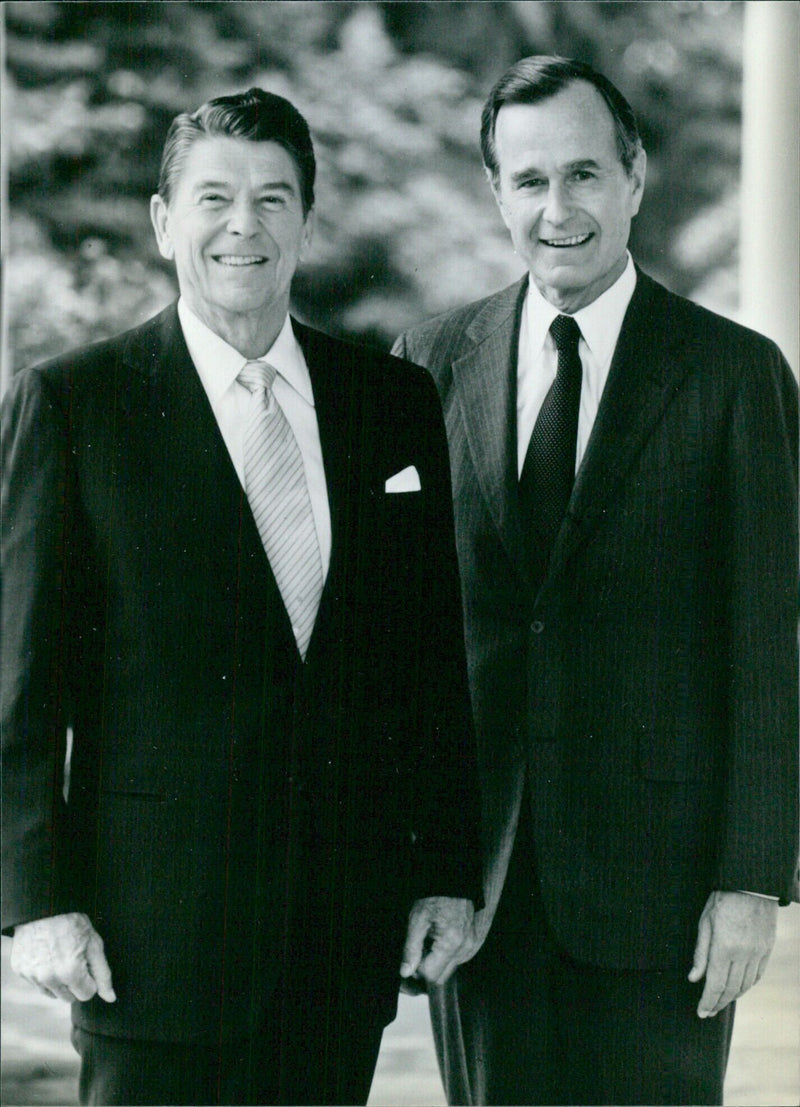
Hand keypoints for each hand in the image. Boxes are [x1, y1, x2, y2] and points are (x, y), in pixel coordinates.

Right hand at [10, 912, 115, 1003]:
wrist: (44, 906)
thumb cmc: (72, 922)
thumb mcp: (94, 944)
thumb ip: (103, 974)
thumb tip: (110, 998)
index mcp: (70, 972)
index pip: (87, 995)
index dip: (91, 980)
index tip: (87, 964)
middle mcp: (49, 978)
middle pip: (69, 998)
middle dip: (76, 983)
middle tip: (75, 959)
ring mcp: (32, 975)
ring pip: (52, 993)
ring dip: (59, 982)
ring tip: (61, 957)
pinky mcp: (20, 971)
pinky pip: (37, 984)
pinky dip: (44, 975)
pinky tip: (47, 956)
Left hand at [399, 896, 475, 992]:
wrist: (455, 883)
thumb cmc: (437, 896)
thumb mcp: (417, 919)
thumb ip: (411, 948)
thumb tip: (405, 972)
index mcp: (451, 943)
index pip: (430, 975)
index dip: (416, 969)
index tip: (412, 956)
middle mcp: (465, 949)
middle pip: (441, 977)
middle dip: (426, 968)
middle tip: (419, 948)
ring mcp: (471, 948)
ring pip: (448, 971)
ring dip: (435, 962)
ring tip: (430, 941)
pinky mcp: (473, 944)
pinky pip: (456, 961)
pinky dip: (445, 956)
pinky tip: (439, 940)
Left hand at [688, 891, 776, 1017]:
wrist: (751, 886)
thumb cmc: (722, 901)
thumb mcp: (705, 923)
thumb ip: (700, 953)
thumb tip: (694, 978)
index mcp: (724, 948)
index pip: (715, 984)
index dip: (707, 1001)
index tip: (701, 1013)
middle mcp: (743, 954)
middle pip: (730, 989)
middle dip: (718, 1003)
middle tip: (708, 1012)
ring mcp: (758, 953)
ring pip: (745, 985)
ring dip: (732, 997)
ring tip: (720, 1003)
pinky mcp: (767, 950)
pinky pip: (757, 975)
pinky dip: (746, 986)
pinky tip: (738, 989)